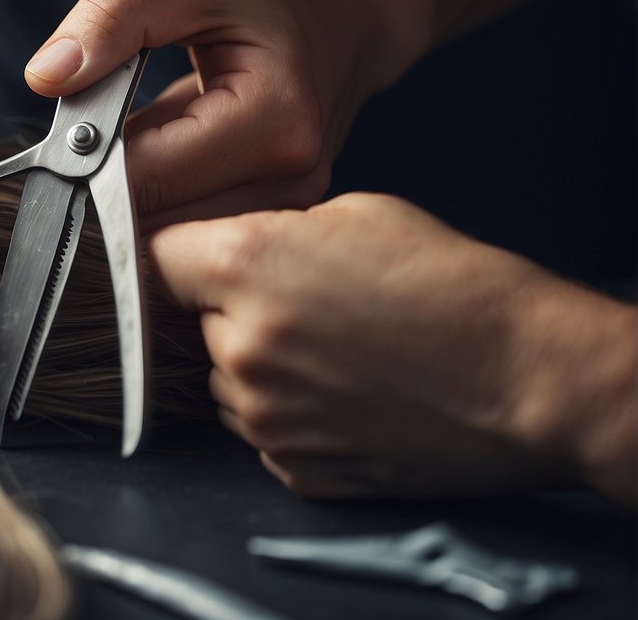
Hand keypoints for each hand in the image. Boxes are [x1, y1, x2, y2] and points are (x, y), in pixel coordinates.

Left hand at [24, 0, 371, 226]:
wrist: (339, 14)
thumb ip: (114, 15)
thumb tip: (48, 76)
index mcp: (275, 120)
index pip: (144, 179)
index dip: (87, 158)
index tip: (73, 124)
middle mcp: (291, 180)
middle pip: (155, 227)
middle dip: (109, 186)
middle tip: (104, 130)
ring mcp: (286, 211)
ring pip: (169, 247)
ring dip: (135, 202)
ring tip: (143, 140)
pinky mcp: (272, 223)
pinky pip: (191, 241)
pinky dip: (162, 206)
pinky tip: (167, 162)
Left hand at [148, 193, 634, 500]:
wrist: (525, 378)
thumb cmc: (451, 287)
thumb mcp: (354, 213)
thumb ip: (272, 231)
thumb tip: (232, 249)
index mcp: (245, 268)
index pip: (155, 256)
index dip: (181, 255)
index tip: (195, 259)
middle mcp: (240, 349)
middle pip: (197, 324)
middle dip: (236, 310)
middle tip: (307, 302)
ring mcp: (264, 417)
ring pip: (229, 380)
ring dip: (261, 364)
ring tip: (337, 350)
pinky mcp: (292, 466)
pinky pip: (264, 427)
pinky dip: (293, 410)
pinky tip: (348, 391)